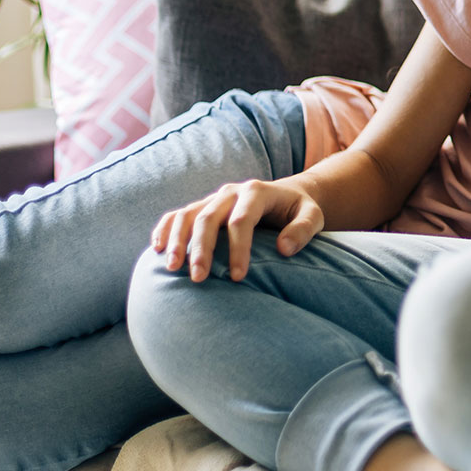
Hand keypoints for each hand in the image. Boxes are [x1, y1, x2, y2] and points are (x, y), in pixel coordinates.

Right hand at [150, 179, 324, 282]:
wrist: (287, 195)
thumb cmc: (299, 210)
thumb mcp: (313, 216)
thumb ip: (303, 230)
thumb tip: (284, 249)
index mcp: (257, 192)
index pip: (242, 221)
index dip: (239, 249)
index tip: (239, 278)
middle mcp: (231, 192)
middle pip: (209, 218)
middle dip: (202, 249)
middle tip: (198, 278)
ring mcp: (214, 199)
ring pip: (188, 215)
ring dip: (177, 240)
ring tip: (172, 268)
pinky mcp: (203, 207)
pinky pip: (177, 215)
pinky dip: (165, 229)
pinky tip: (157, 249)